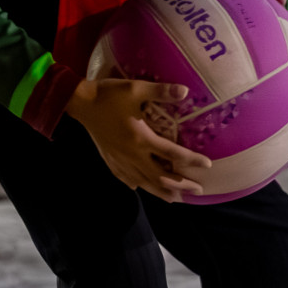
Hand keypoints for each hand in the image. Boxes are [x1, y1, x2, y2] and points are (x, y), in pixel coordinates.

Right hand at [65, 78, 210, 201]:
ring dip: (162, 192)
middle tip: (197, 190)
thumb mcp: (135, 89)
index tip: (207, 165)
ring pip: (144, 183)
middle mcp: (132, 155)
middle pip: (161, 176)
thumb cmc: (109, 94)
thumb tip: (185, 91)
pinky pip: (126, 179)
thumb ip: (160, 92)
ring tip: (176, 199)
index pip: (172, 154)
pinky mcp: (110, 161)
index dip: (191, 160)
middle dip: (181, 185)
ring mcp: (120, 160)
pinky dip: (138, 185)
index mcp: (141, 138)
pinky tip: (142, 188)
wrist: (80, 103)